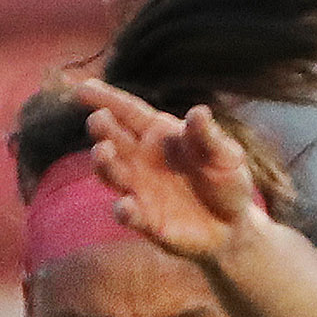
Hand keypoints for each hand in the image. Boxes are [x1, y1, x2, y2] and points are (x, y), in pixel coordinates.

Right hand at [74, 79, 263, 261]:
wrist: (233, 228)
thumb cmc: (228, 182)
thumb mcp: (226, 156)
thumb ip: (209, 137)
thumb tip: (198, 113)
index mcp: (159, 134)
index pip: (128, 112)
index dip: (105, 98)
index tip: (82, 88)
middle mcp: (142, 158)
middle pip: (114, 139)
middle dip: (102, 128)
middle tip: (98, 121)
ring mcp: (139, 188)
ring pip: (112, 173)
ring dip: (103, 164)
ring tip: (102, 153)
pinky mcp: (145, 220)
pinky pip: (128, 213)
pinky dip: (124, 210)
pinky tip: (125, 206)